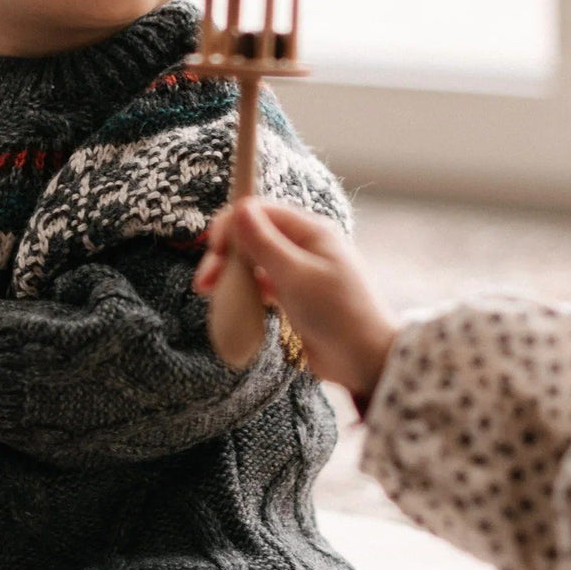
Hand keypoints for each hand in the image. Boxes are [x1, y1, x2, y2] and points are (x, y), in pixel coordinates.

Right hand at [193, 198, 396, 398]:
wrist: (365, 362)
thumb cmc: (338, 314)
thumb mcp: (297, 276)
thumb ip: (265, 244)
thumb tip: (240, 207)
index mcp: (310, 231)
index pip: (260, 211)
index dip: (232, 224)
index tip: (215, 249)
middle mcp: (302, 246)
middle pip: (252, 237)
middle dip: (226, 255)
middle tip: (205, 282)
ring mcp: (296, 272)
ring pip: (252, 263)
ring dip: (230, 276)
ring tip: (209, 294)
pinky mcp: (291, 298)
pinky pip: (259, 286)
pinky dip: (243, 294)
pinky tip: (231, 307)